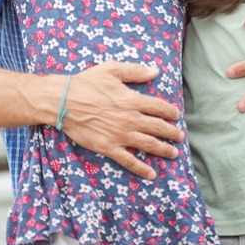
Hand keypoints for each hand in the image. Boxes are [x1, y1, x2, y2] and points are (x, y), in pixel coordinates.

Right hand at [63, 62, 182, 179]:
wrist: (64, 102)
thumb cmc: (86, 83)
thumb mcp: (112, 70)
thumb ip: (135, 71)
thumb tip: (155, 70)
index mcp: (132, 100)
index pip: (158, 107)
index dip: (170, 112)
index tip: (176, 115)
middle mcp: (130, 119)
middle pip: (158, 127)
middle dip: (172, 132)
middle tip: (180, 136)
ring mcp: (120, 135)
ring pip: (148, 144)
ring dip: (163, 149)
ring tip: (173, 153)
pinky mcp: (109, 148)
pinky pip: (129, 160)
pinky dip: (142, 168)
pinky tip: (152, 174)